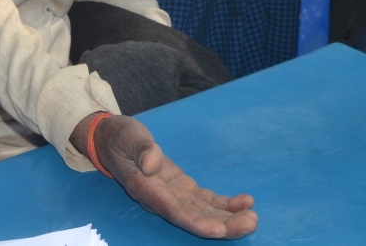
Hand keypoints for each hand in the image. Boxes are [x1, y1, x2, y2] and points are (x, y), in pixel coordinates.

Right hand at [73, 114, 257, 238]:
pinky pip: (205, 201)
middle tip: (250, 223)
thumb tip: (153, 164)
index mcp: (146, 189)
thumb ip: (141, 149)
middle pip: (194, 218)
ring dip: (229, 218)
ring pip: (204, 213)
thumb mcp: (127, 136)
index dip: (198, 223)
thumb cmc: (119, 136)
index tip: (220, 230)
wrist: (111, 139)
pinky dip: (225, 204)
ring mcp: (173, 195)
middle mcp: (161, 199)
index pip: (175, 211)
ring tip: (253, 217)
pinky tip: (244, 203)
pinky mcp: (181, 188)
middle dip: (223, 225)